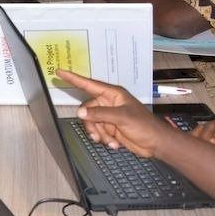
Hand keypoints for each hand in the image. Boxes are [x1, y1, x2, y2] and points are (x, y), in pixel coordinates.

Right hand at [57, 70, 173, 158]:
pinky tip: (114, 143)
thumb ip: (100, 114)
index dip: (73, 78)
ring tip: (110, 140)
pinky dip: (104, 138)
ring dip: (99, 133)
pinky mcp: (110, 128)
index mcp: (112, 94)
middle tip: (98, 133)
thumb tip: (80, 112)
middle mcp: (108, 103)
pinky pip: (97, 131)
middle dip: (91, 123)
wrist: (155, 143)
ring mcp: (108, 116)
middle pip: (87, 109)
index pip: (88, 84)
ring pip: (90, 122)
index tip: (60, 72)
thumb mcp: (122, 117)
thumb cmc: (144, 125)